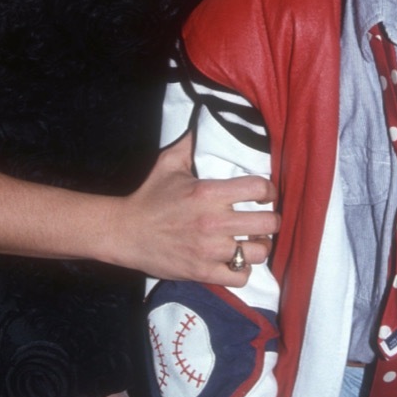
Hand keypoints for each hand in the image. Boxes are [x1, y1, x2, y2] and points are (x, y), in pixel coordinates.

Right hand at [115, 132, 278, 283]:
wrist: (126, 233)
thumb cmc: (150, 197)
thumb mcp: (168, 164)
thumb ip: (190, 143)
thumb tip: (202, 119)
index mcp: (208, 192)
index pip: (258, 188)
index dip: (269, 190)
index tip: (267, 195)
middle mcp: (214, 221)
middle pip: (267, 223)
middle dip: (271, 220)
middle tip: (265, 220)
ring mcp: (210, 250)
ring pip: (258, 252)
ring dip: (260, 246)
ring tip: (253, 241)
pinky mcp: (203, 272)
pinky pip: (240, 277)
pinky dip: (242, 270)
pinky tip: (236, 261)